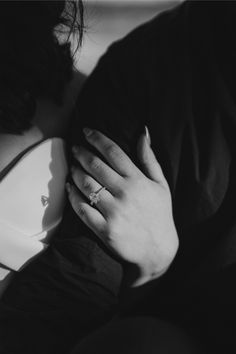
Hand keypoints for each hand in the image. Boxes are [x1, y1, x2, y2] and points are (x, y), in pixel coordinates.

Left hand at [67, 127, 178, 286]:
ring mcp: (113, 212)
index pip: (114, 152)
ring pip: (86, 186)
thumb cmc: (159, 214)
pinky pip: (82, 209)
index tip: (86, 131)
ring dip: (75, 173)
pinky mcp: (104, 230)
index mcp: (138, 180)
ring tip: (72, 167)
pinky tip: (69, 188)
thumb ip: (149, 158)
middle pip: (96, 166)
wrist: (158, 250)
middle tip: (75, 148)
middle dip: (81, 153)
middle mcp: (125, 194)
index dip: (97, 138)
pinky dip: (72, 196)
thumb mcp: (160, 184)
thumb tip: (143, 132)